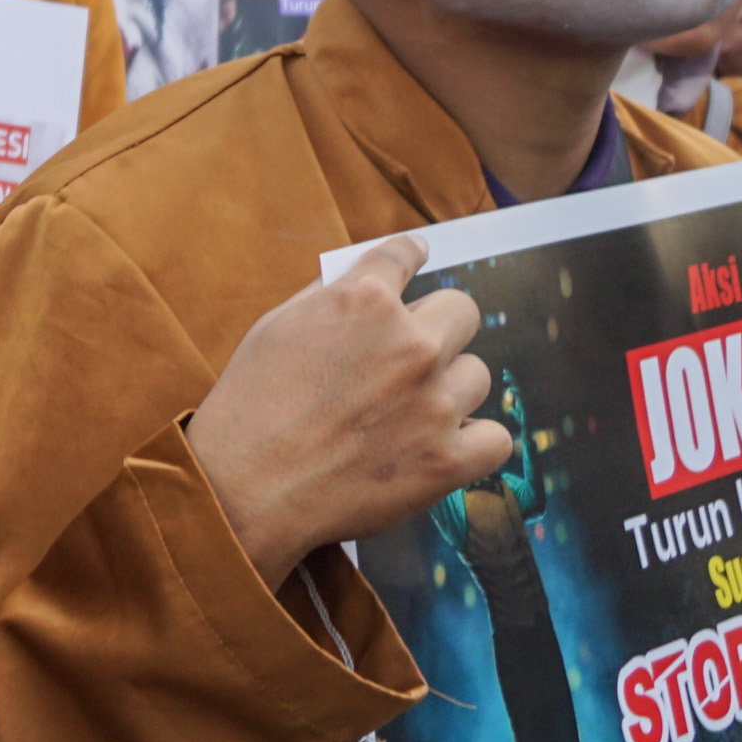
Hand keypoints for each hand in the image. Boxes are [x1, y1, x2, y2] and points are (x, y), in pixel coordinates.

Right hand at [188, 236, 507, 586]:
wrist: (245, 487)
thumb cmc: (251, 405)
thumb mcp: (277, 326)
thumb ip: (328, 296)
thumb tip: (365, 279)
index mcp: (364, 300)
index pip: (405, 255)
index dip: (412, 255)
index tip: (418, 257)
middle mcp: (410, 344)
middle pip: (462, 310)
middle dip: (437, 326)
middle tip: (410, 354)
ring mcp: (435, 403)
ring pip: (478, 375)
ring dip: (449, 388)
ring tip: (409, 413)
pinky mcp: (447, 460)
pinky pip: (496, 439)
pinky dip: (475, 442)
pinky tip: (444, 445)